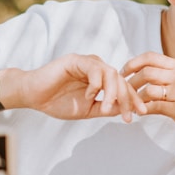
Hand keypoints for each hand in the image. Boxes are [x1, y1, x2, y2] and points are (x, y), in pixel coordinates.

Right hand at [1, 53, 146, 121]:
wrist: (33, 97)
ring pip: (110, 73)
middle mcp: (97, 68)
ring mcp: (87, 62)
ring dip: (112, 92)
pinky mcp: (75, 60)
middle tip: (129, 114)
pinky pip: (94, 68)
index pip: (123, 87)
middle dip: (128, 97)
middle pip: (121, 79)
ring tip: (108, 108)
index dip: (133, 100)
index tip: (141, 114)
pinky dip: (95, 83)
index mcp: (101, 79)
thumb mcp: (87, 110)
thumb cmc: (57, 102)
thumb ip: (105, 108)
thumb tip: (126, 110)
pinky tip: (90, 95)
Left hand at [121, 52, 174, 143]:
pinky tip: (138, 112)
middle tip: (123, 91)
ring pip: (148, 90)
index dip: (132, 64)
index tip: (122, 73)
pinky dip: (142, 109)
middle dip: (130, 83)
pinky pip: (154, 106)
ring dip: (134, 98)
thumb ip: (163, 72)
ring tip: (130, 103)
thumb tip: (136, 67)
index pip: (150, 57)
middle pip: (146, 73)